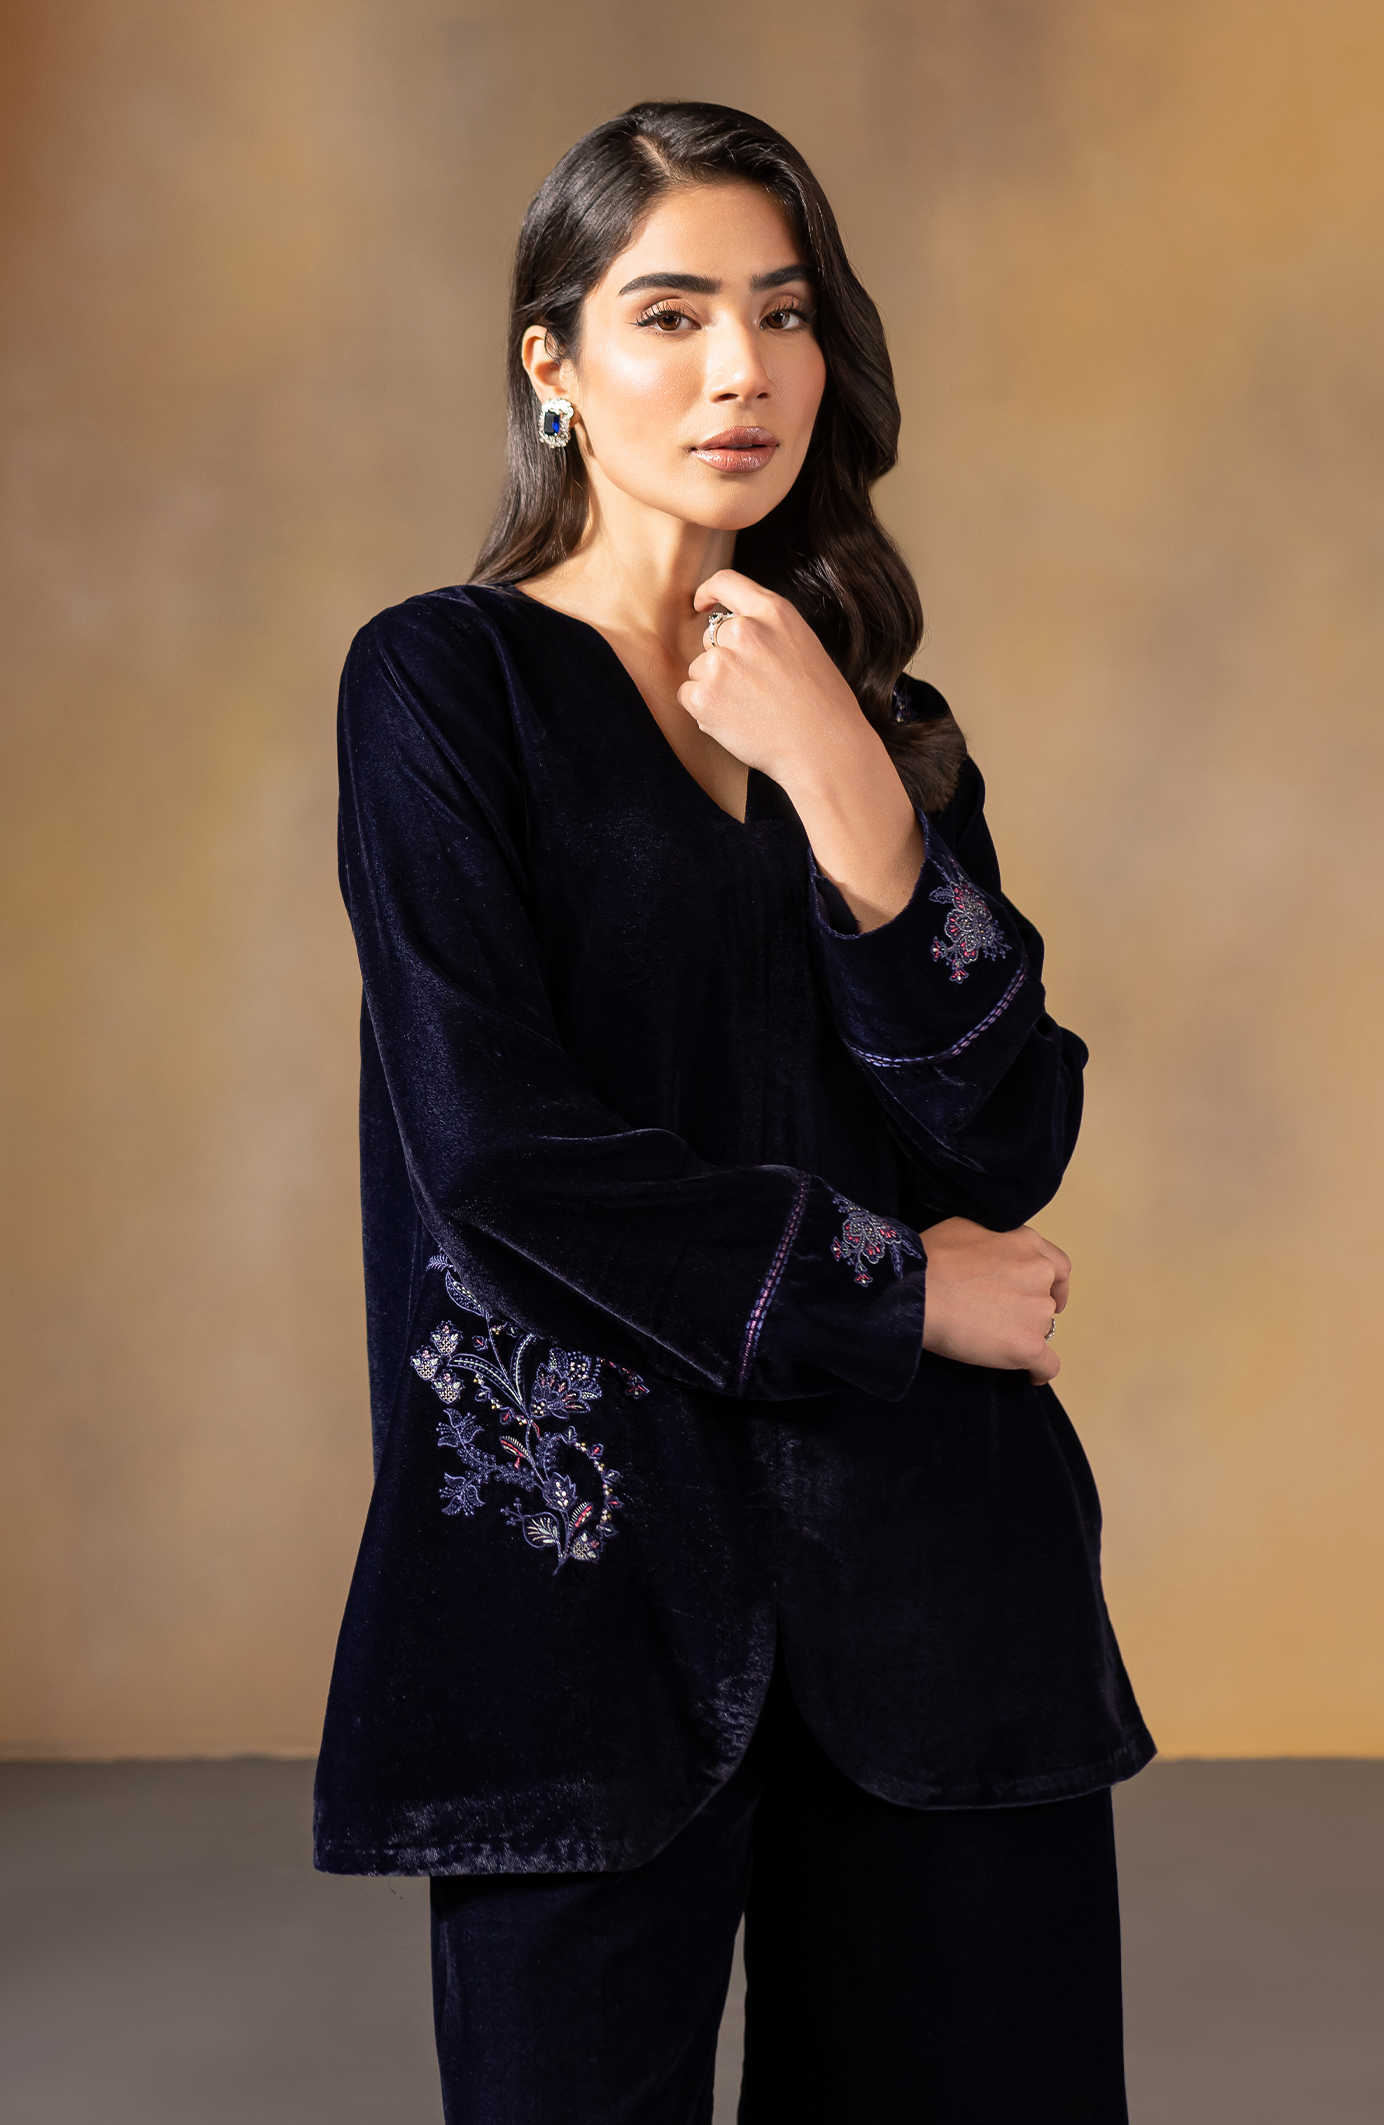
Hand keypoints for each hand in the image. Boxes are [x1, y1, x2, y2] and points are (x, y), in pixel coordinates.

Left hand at [679, 568, 867, 788]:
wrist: (824, 749)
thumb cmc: (824, 705)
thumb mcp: (804, 645)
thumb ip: (768, 630)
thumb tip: (733, 631)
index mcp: (773, 612)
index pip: (726, 582)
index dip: (709, 593)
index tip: (702, 604)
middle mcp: (743, 630)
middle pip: (709, 637)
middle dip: (721, 661)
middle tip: (752, 691)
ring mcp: (720, 662)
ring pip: (698, 669)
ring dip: (714, 688)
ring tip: (750, 710)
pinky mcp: (704, 696)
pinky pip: (688, 695)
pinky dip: (703, 711)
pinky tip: (735, 722)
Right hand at [919, 1218, 1070, 1383]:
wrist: (918, 1293)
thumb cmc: (930, 1259)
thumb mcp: (967, 1228)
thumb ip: (995, 1240)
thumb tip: (992, 1255)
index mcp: (1027, 1245)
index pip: (1058, 1268)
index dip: (1054, 1285)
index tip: (1048, 1296)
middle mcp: (1039, 1274)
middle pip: (1045, 1301)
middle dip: (1028, 1310)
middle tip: (1000, 1318)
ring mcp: (1037, 1312)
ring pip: (1042, 1330)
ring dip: (1024, 1334)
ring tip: (993, 1340)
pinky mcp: (1028, 1346)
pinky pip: (1048, 1365)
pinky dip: (1039, 1370)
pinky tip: (1030, 1374)